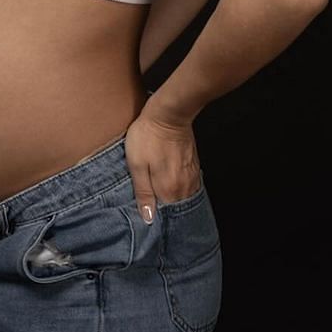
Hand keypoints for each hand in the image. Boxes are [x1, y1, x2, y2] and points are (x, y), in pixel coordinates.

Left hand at [123, 103, 201, 223]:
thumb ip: (143, 193)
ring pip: (183, 198)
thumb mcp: (137, 165)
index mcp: (169, 190)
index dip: (154, 216)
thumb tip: (148, 217)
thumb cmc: (148, 137)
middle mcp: (185, 187)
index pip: (164, 215)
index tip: (145, 214)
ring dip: (173, 200)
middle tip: (150, 205)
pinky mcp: (194, 167)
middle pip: (175, 208)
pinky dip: (179, 189)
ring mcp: (192, 177)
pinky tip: (170, 184)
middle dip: (165, 211)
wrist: (169, 114)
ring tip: (159, 195)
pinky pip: (188, 186)